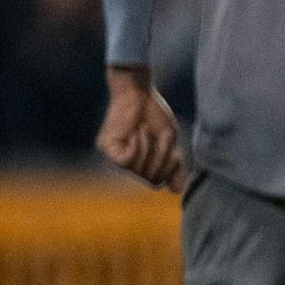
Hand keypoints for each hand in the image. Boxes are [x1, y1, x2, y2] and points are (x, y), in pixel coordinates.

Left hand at [96, 66, 186, 191]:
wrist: (137, 92)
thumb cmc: (155, 114)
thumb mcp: (169, 142)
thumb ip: (173, 166)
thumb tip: (176, 192)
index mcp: (144, 161)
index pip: (158, 181)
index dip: (170, 171)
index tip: (176, 154)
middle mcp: (129, 162)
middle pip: (150, 179)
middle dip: (162, 161)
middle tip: (165, 142)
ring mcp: (117, 156)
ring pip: (138, 171)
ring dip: (148, 151)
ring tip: (147, 131)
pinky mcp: (108, 148)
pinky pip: (125, 161)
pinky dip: (136, 148)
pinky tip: (138, 133)